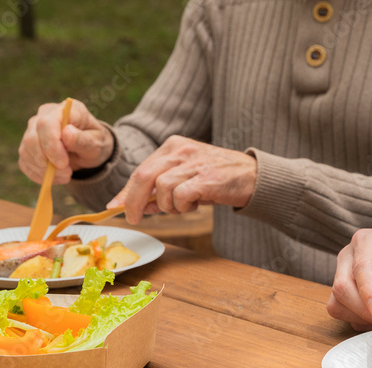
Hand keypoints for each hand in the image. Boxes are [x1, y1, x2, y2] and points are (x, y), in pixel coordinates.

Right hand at [18, 100, 113, 184]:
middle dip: (47, 161)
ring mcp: (32, 130)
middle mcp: (43, 116)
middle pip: (31, 138)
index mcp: (64, 110)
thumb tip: (66, 134)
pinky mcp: (28, 146)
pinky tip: (54, 177)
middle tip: (67, 173)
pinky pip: (25, 162)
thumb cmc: (94, 142)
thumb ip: (83, 139)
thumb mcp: (96, 143)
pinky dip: (37, 174)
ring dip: (43, 170)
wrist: (89, 149)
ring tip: (65, 175)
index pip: (46, 123)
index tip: (63, 163)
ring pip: (26, 151)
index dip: (51, 145)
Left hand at [106, 136, 257, 223]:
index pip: (141, 169)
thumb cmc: (221, 178)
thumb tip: (139, 205)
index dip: (127, 191)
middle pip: (143, 176)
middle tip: (134, 217)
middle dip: (134, 201)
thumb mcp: (188, 178)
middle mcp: (180, 150)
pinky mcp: (205, 178)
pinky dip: (183, 206)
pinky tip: (195, 205)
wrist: (255, 177)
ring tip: (185, 206)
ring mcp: (193, 163)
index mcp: (173, 146)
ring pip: (162, 189)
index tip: (116, 206)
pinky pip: (180, 196)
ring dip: (169, 205)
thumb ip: (164, 189)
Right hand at [328, 229, 371, 330]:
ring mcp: (348, 279)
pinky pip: (348, 317)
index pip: (360, 268)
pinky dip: (366, 324)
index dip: (368, 291)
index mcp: (369, 241)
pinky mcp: (350, 299)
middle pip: (342, 288)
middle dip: (365, 309)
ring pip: (338, 305)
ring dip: (364, 318)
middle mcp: (352, 258)